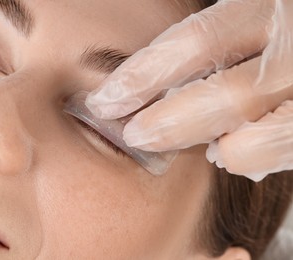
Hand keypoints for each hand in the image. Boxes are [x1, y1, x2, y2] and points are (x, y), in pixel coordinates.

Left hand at [86, 0, 292, 180]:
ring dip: (205, 144)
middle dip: (168, 122)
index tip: (107, 99)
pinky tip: (225, 149)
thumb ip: (217, 41)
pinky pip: (280, 150)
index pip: (197, 41)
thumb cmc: (279, 31)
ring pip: (255, 135)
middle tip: (132, 134)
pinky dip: (245, 155)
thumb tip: (152, 82)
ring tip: (169, 141)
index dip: (145, 74)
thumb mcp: (252, 17)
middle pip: (226, 95)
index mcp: (271, 8)